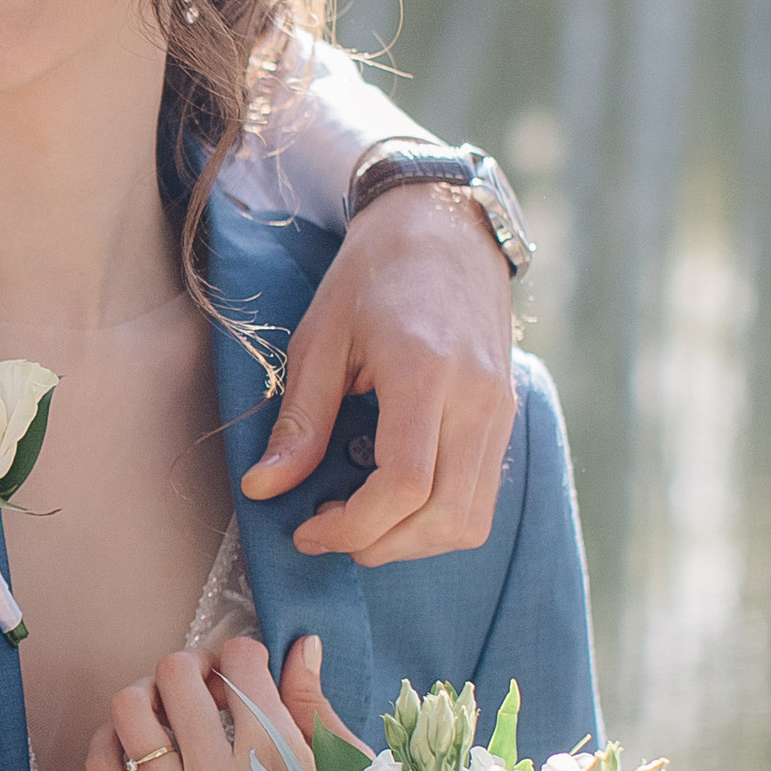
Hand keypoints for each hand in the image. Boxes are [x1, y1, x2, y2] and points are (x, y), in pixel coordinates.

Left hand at [84, 632, 333, 770]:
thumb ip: (312, 704)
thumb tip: (301, 643)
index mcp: (276, 759)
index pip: (241, 663)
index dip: (242, 652)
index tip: (245, 669)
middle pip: (177, 676)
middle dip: (192, 664)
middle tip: (205, 681)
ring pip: (130, 711)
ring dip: (146, 693)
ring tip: (166, 706)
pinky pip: (101, 765)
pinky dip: (110, 739)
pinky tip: (136, 741)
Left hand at [241, 184, 514, 562]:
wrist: (446, 227)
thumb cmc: (374, 274)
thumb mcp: (320, 337)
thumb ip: (299, 420)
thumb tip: (263, 489)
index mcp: (425, 374)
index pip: (404, 486)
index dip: (352, 527)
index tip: (307, 530)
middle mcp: (477, 400)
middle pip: (446, 519)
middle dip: (381, 544)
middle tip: (329, 529)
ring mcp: (501, 412)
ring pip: (472, 519)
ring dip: (413, 540)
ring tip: (360, 517)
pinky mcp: (506, 419)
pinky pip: (481, 496)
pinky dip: (436, 517)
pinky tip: (392, 497)